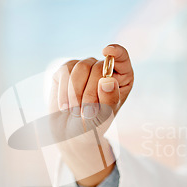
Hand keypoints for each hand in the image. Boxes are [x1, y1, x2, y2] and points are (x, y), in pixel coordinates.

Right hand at [49, 44, 133, 185]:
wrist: (70, 135)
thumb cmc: (93, 126)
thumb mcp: (104, 117)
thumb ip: (109, 99)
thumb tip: (108, 80)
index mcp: (121, 78)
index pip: (122, 57)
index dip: (116, 51)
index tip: (107, 51)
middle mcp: (104, 69)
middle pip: (98, 67)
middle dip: (90, 93)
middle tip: (87, 114)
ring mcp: (85, 68)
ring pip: (80, 68)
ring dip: (76, 94)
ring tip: (76, 112)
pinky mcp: (65, 70)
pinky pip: (64, 72)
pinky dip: (64, 92)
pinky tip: (66, 106)